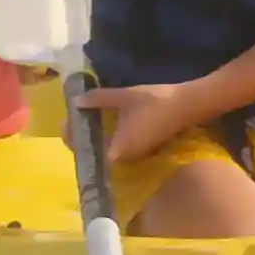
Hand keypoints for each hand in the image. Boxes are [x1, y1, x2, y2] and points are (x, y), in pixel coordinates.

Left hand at [73, 79, 197, 164]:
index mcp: (119, 149)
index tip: (67, 126)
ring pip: (110, 151)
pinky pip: (120, 147)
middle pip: (98, 154)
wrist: (187, 105)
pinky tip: (106, 123)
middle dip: (84, 140)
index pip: (90, 154)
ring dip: (97, 138)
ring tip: (85, 120)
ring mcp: (137, 155)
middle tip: (73, 121)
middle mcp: (126, 158)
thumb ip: (99, 99)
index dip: (75, 142)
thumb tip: (77, 101)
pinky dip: (110, 137)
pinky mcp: (144, 148)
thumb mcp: (124, 96)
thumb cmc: (155, 102)